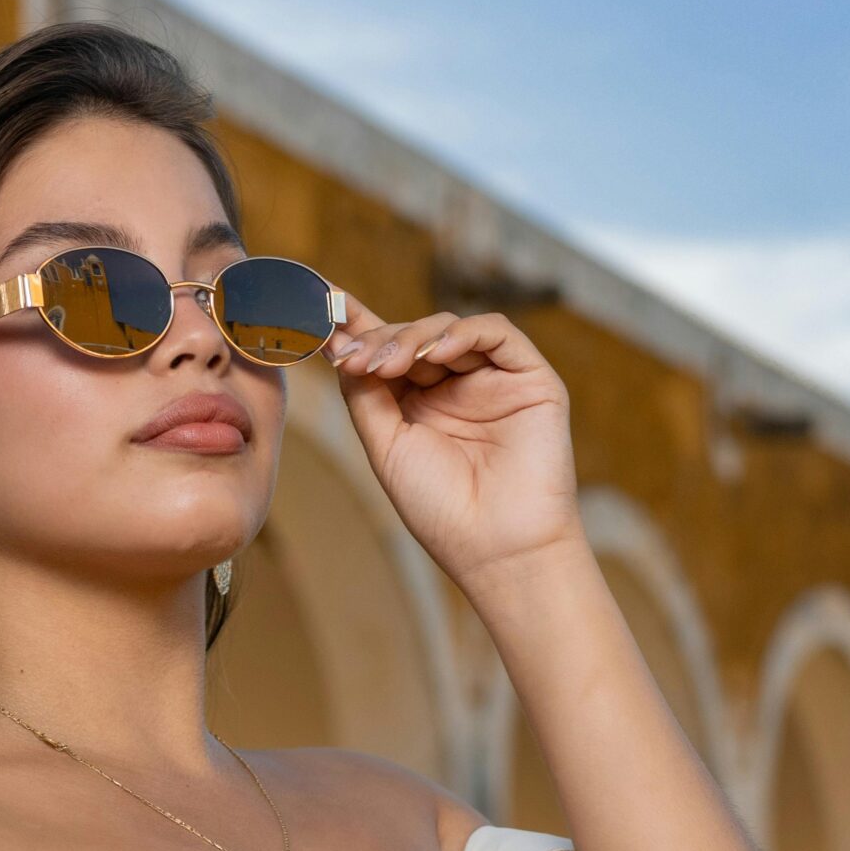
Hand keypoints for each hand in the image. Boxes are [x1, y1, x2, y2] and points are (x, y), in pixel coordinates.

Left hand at [320, 292, 582, 586]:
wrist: (497, 548)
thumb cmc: (443, 510)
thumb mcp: (387, 447)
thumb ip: (365, 395)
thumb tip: (339, 345)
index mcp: (419, 405)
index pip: (385, 351)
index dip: (354, 325)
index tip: (319, 302)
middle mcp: (455, 387)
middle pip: (411, 335)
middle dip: (376, 340)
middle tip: (350, 356)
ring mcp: (492, 380)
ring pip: (448, 328)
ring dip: (411, 337)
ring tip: (386, 364)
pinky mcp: (530, 378)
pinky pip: (497, 333)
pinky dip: (463, 333)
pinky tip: (435, 353)